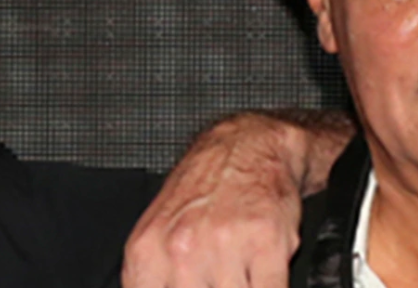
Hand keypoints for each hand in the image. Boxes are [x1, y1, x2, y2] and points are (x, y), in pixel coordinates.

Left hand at [122, 114, 305, 287]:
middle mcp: (181, 250)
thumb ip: (155, 279)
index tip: (197, 284)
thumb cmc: (205, 189)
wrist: (248, 144)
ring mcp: (225, 245)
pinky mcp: (267, 242)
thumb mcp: (158, 233)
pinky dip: (270, 287)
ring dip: (242, 285)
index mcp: (147, 253)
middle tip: (219, 275)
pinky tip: (264, 274)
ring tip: (243, 271)